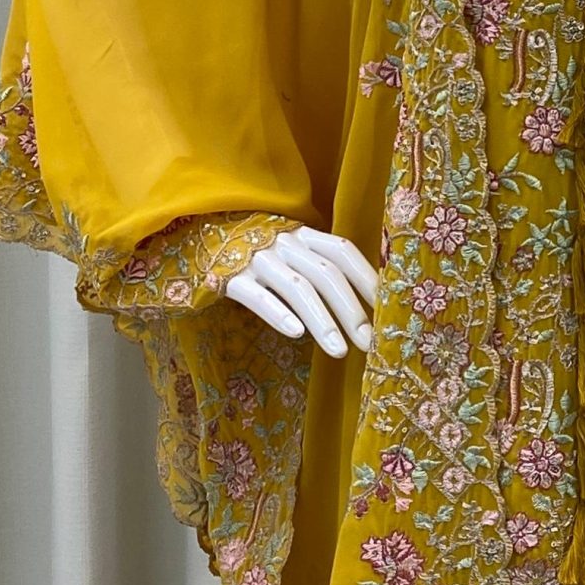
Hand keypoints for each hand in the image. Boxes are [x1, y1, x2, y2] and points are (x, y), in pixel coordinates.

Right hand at [224, 225, 378, 357]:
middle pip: (326, 273)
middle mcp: (284, 243)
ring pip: (297, 287)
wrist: (198, 232)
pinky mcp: (230, 278)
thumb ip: (319, 264)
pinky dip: (279, 313)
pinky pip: (257, 296)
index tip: (387, 308)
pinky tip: (296, 334)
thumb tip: (366, 299)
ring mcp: (257, 258)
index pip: (342, 251)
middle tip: (369, 342)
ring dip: (322, 320)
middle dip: (351, 309)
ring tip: (339, 351)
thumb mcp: (291, 249)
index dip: (366, 277)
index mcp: (303, 235)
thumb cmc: (257, 251)